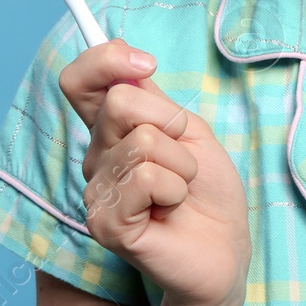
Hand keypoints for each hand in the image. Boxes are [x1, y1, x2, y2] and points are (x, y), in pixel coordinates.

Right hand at [58, 38, 250, 305]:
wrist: (225, 246)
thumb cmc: (207, 189)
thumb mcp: (188, 130)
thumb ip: (151, 99)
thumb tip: (126, 60)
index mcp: (111, 131)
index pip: (79, 81)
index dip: (104, 60)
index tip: (146, 65)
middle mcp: (95, 158)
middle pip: (119, 102)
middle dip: (171, 124)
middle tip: (182, 160)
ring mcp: (96, 191)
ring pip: (143, 142)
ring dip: (181, 164)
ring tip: (180, 191)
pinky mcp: (105, 222)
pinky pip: (145, 178)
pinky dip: (175, 188)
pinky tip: (171, 209)